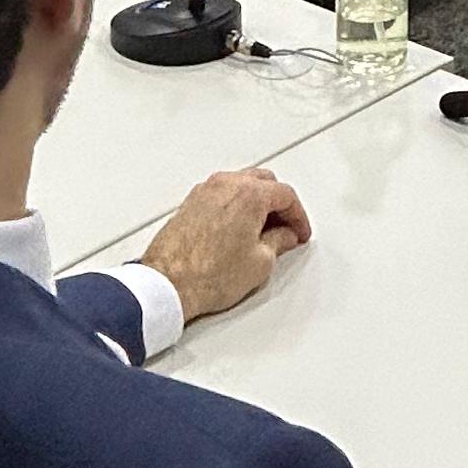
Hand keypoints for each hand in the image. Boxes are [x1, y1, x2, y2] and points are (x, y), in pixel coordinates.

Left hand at [143, 166, 310, 322]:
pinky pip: (221, 195)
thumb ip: (279, 242)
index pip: (286, 195)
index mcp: (249, 193)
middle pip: (264, 182)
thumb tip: (283, 237)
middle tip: (286, 228)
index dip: (299, 216)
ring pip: (241, 185)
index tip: (300, 232)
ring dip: (256, 202)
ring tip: (263, 231)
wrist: (168, 284)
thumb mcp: (260, 262)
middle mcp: (226, 184)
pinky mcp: (190, 203)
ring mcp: (204, 192)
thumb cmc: (207, 274)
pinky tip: (238, 229)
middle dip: (279, 204)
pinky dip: (235, 205)